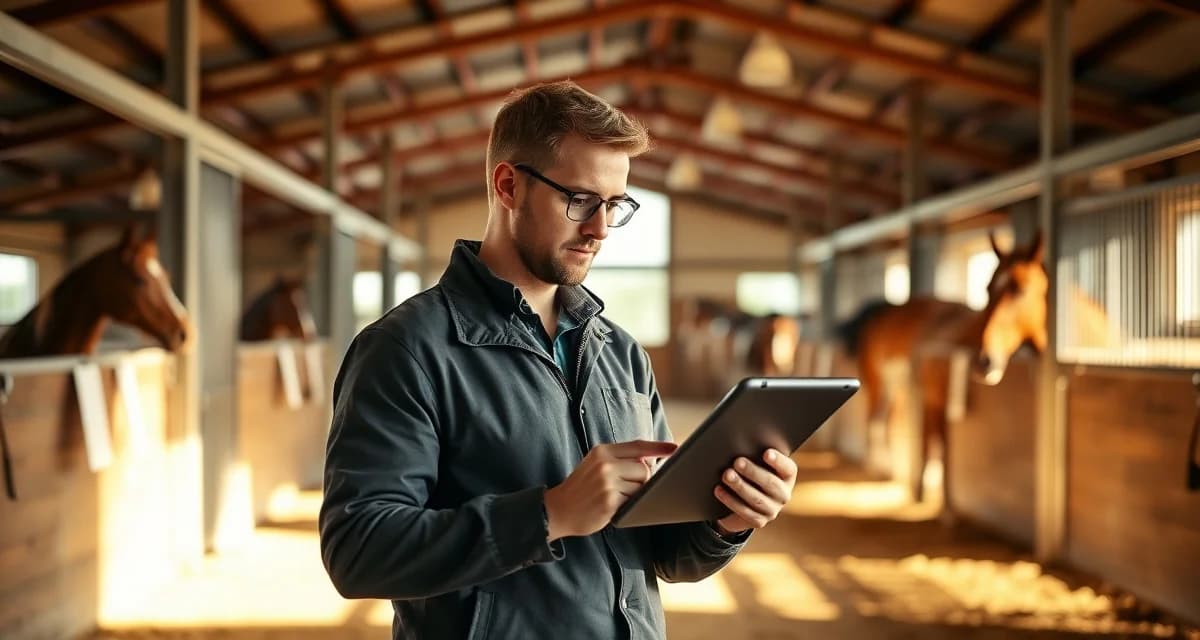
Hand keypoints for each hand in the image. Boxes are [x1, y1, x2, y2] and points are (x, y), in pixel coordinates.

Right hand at [545, 440, 677, 540]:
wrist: (558, 509)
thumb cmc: (581, 488)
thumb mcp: (595, 465)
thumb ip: (620, 460)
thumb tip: (651, 460)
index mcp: (602, 451)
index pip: (638, 446)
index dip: (658, 447)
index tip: (674, 448)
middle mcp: (605, 463)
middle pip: (645, 468)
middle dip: (644, 479)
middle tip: (628, 487)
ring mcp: (607, 482)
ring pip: (641, 485)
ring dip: (636, 493)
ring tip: (616, 497)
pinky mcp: (610, 501)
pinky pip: (634, 500)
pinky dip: (629, 504)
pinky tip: (613, 506)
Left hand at [713, 449, 796, 535]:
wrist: (742, 500)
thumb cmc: (749, 473)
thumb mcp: (755, 464)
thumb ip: (753, 455)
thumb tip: (739, 445)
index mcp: (787, 476)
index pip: (788, 468)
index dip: (778, 461)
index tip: (766, 453)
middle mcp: (783, 494)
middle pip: (770, 483)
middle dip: (752, 471)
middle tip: (737, 462)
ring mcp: (772, 510)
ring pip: (756, 498)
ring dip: (740, 486)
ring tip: (726, 475)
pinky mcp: (759, 521)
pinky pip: (745, 511)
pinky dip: (730, 500)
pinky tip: (719, 490)